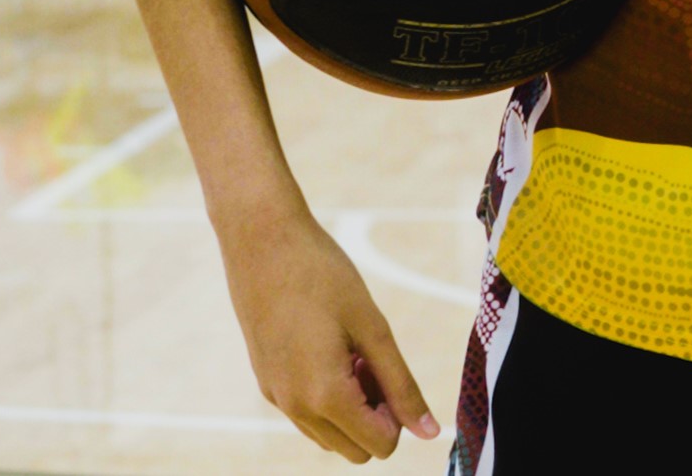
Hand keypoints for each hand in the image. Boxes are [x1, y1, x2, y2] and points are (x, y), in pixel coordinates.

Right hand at [219, 209, 438, 461]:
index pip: (379, 446)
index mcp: (323, 397)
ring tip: (352, 351)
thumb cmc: (324, 277)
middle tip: (373, 359)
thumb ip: (401, 384)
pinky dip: (327, 396)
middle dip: (375, 414)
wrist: (262, 243)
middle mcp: (293, 408)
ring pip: (329, 435)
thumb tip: (429, 432)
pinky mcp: (266, 383)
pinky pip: (306, 414)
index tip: (391, 369)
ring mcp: (275, 398)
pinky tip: (331, 348)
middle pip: (354, 449)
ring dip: (352, 406)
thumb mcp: (373, 328)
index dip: (399, 415)